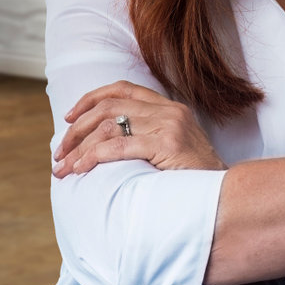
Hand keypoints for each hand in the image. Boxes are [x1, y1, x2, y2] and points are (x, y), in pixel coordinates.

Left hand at [52, 81, 225, 177]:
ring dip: (79, 148)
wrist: (224, 196)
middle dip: (77, 129)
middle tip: (60, 152)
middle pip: (110, 106)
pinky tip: (82, 168)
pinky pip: (119, 146)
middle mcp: (169, 111)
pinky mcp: (167, 145)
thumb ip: (146, 137)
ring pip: (109, 126)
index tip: (70, 117)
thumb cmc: (193, 180)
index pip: (123, 88)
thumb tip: (103, 143)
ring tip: (64, 168)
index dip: (92, 98)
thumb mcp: (172, 149)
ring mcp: (169, 126)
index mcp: (170, 107)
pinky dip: (93, 157)